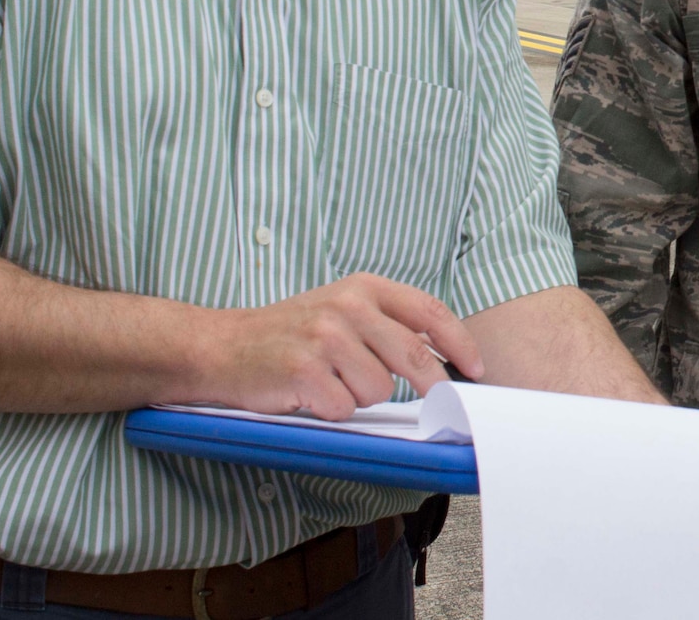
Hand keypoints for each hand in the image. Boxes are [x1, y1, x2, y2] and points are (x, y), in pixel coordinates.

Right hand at [198, 274, 481, 420]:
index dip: (460, 344)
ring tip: (332, 384)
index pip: (430, 313)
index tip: (476, 368)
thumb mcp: (342, 310)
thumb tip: (441, 358)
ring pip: (380, 389)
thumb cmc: (289, 334)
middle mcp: (348, 307)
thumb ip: (387, 325)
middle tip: (438, 403)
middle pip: (414, 357)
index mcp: (364, 288)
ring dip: (361, 397)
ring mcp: (325, 337)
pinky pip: (344, 408)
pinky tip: (310, 395)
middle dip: (432, 386)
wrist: (222, 347)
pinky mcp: (304, 370)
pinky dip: (331, 411)